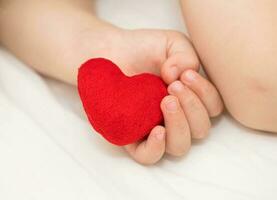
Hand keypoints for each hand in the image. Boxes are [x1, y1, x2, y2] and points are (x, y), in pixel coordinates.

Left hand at [124, 30, 222, 164]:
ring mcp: (154, 128)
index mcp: (189, 98)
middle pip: (200, 130)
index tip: (186, 75)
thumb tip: (179, 77)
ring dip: (179, 125)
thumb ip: (186, 56)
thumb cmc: (141, 49)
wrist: (109, 51)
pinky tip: (156, 130)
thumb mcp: (171, 43)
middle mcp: (175, 116)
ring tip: (166, 101)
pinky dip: (156, 148)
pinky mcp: (131, 136)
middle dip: (192, 107)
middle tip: (173, 86)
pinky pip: (148, 157)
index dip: (205, 95)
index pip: (212, 108)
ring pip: (179, 146)